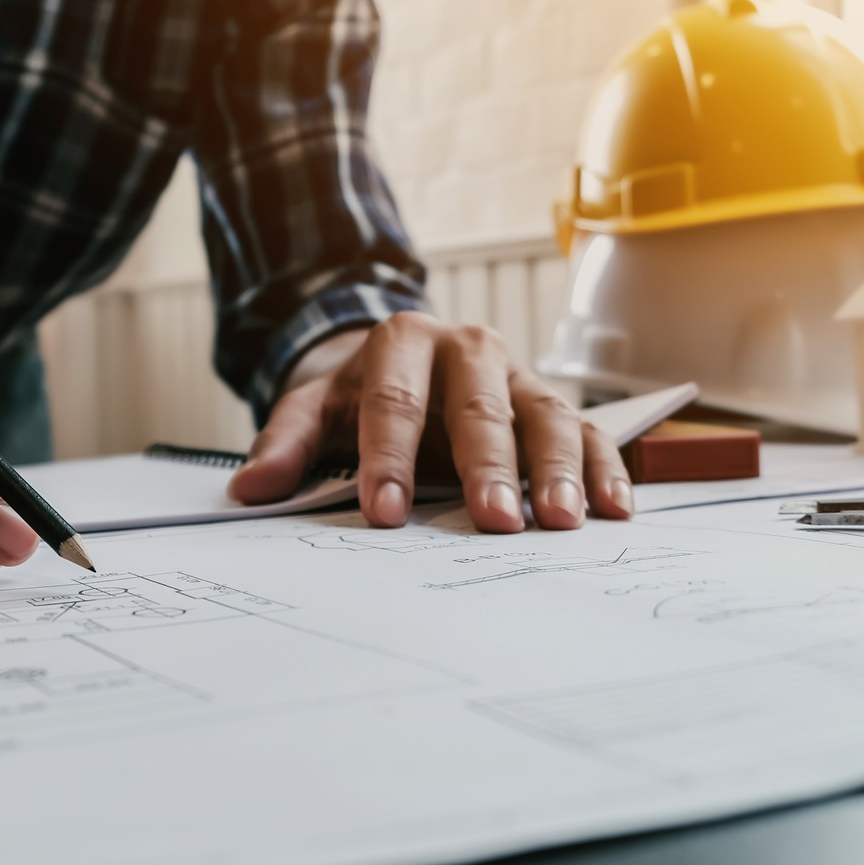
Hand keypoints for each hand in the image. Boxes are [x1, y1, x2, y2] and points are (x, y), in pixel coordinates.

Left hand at [228, 314, 632, 531]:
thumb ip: (285, 445)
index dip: (390, 459)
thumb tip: (249, 489)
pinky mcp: (550, 403)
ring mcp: (516, 376)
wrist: (399, 357)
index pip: (394, 402)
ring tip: (562, 522)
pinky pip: (586, 431)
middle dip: (489, 466)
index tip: (385, 514)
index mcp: (401, 342)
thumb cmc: (357, 393)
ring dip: (557, 471)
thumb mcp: (312, 408)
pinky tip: (614, 510)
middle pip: (480, 408)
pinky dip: (604, 468)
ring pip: (545, 417)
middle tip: (495, 519)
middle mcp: (467, 349)